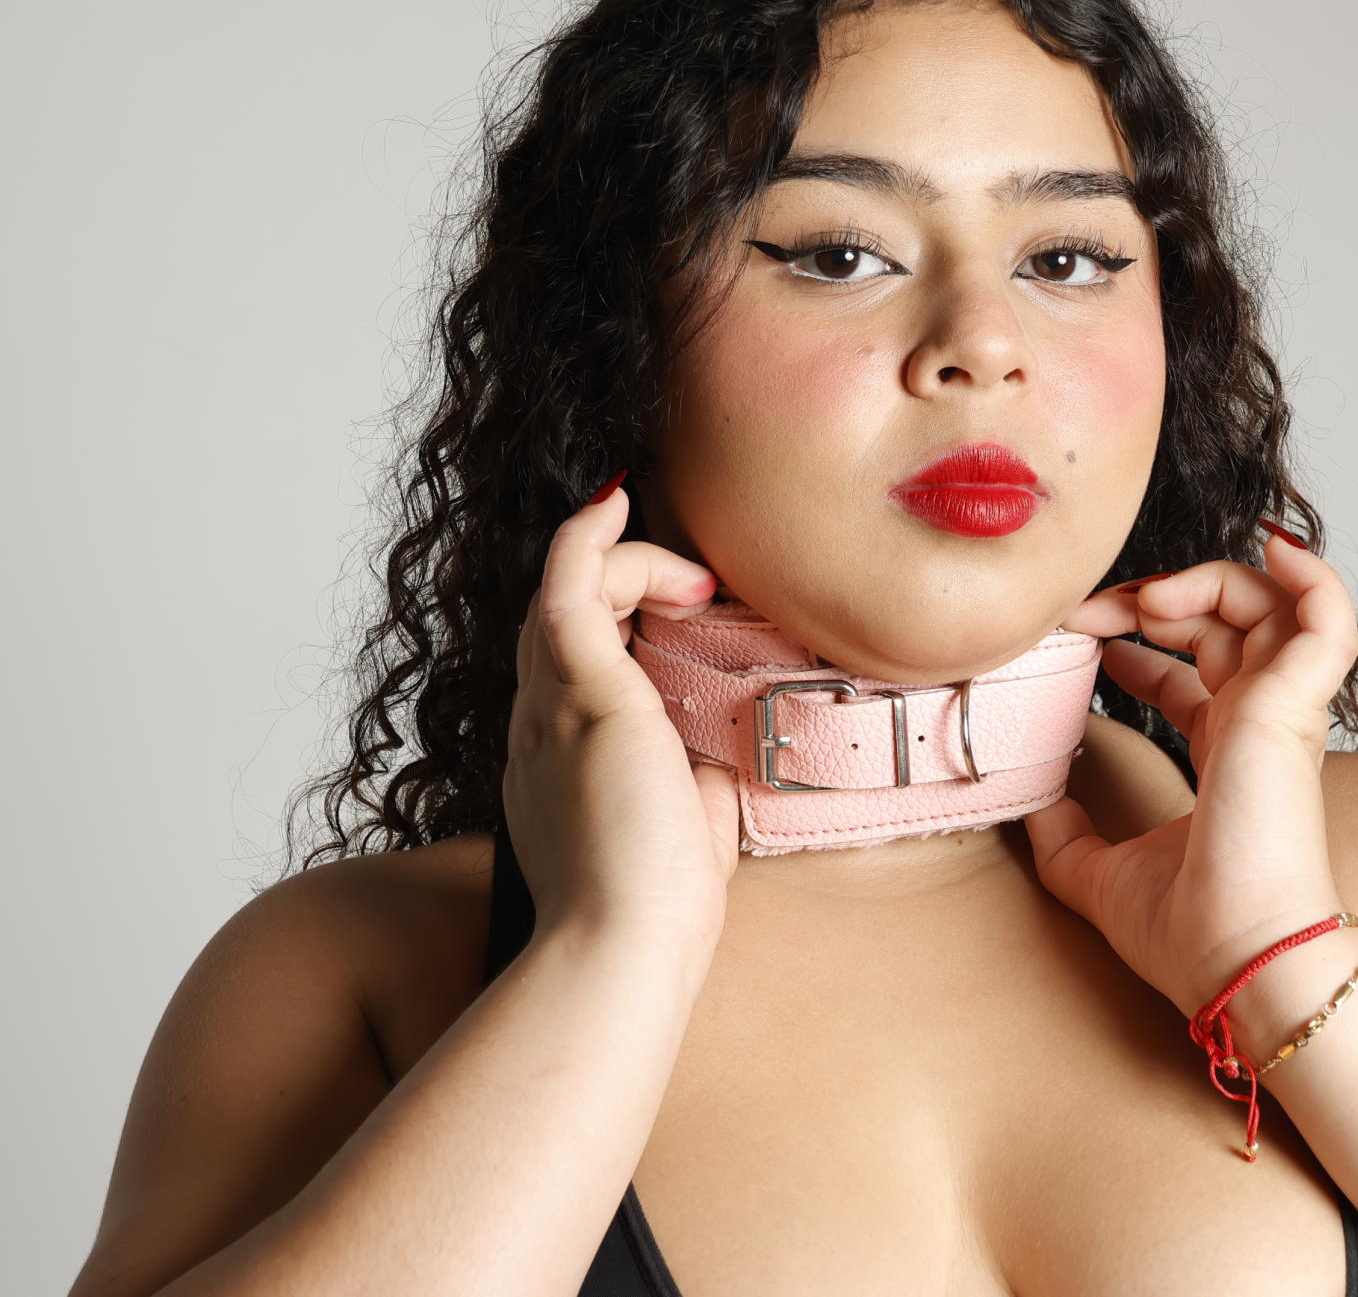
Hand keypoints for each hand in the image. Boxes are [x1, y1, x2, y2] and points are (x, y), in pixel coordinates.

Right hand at [504, 476, 741, 957]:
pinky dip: (588, 538)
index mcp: (557, 759)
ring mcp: (551, 705)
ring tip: (692, 578)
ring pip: (566, 594)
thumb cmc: (651, 909)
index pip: (567, 660)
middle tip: (692, 586)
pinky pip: (569, 585)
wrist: (622, 948)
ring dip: (627, 564)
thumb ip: (695, 781)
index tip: (677, 607)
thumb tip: (723, 754)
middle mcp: (539, 724)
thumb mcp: (682, 828)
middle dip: (618, 581)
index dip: (611, 617)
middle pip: (558, 616)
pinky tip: (617, 503)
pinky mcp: (582, 693)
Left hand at [1026, 525, 1357, 1020]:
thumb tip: (1031, 804)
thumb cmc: (1192, 933)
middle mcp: (1261, 728)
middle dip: (1157, 596)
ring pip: (1271, 604)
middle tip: (1093, 608)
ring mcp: (1283, 714)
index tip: (1089, 636)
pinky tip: (1275, 547)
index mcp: (1227, 758)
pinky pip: (1328, 617)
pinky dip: (1313, 575)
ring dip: (1207, 578)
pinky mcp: (1295, 706)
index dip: (1143, 642)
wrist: (1240, 957)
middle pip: (1226, 625)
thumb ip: (1064, 836)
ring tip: (1147, 595)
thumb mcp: (1095, 874)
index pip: (1197, 675)